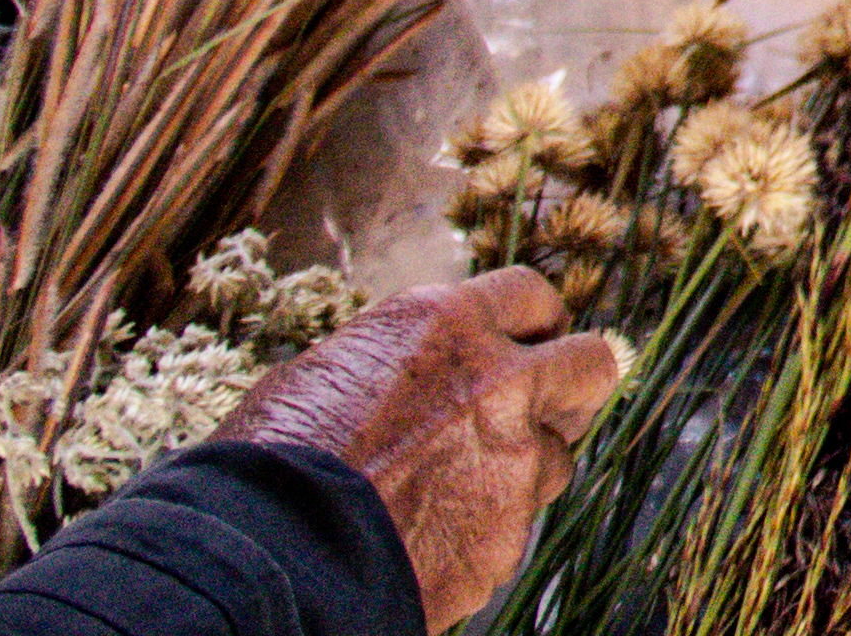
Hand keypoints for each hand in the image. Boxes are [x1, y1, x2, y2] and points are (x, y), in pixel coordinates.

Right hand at [219, 272, 623, 633]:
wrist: (261, 554)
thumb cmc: (267, 461)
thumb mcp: (324, 374)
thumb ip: (400, 362)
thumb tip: (418, 369)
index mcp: (445, 323)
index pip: (529, 295)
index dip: (531, 324)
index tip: (527, 345)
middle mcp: (498, 379)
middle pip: (589, 365)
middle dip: (569, 387)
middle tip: (541, 410)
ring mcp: (513, 458)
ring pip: (556, 458)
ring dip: (521, 473)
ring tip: (454, 496)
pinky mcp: (509, 533)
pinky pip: (516, 529)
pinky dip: (486, 534)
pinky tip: (433, 542)